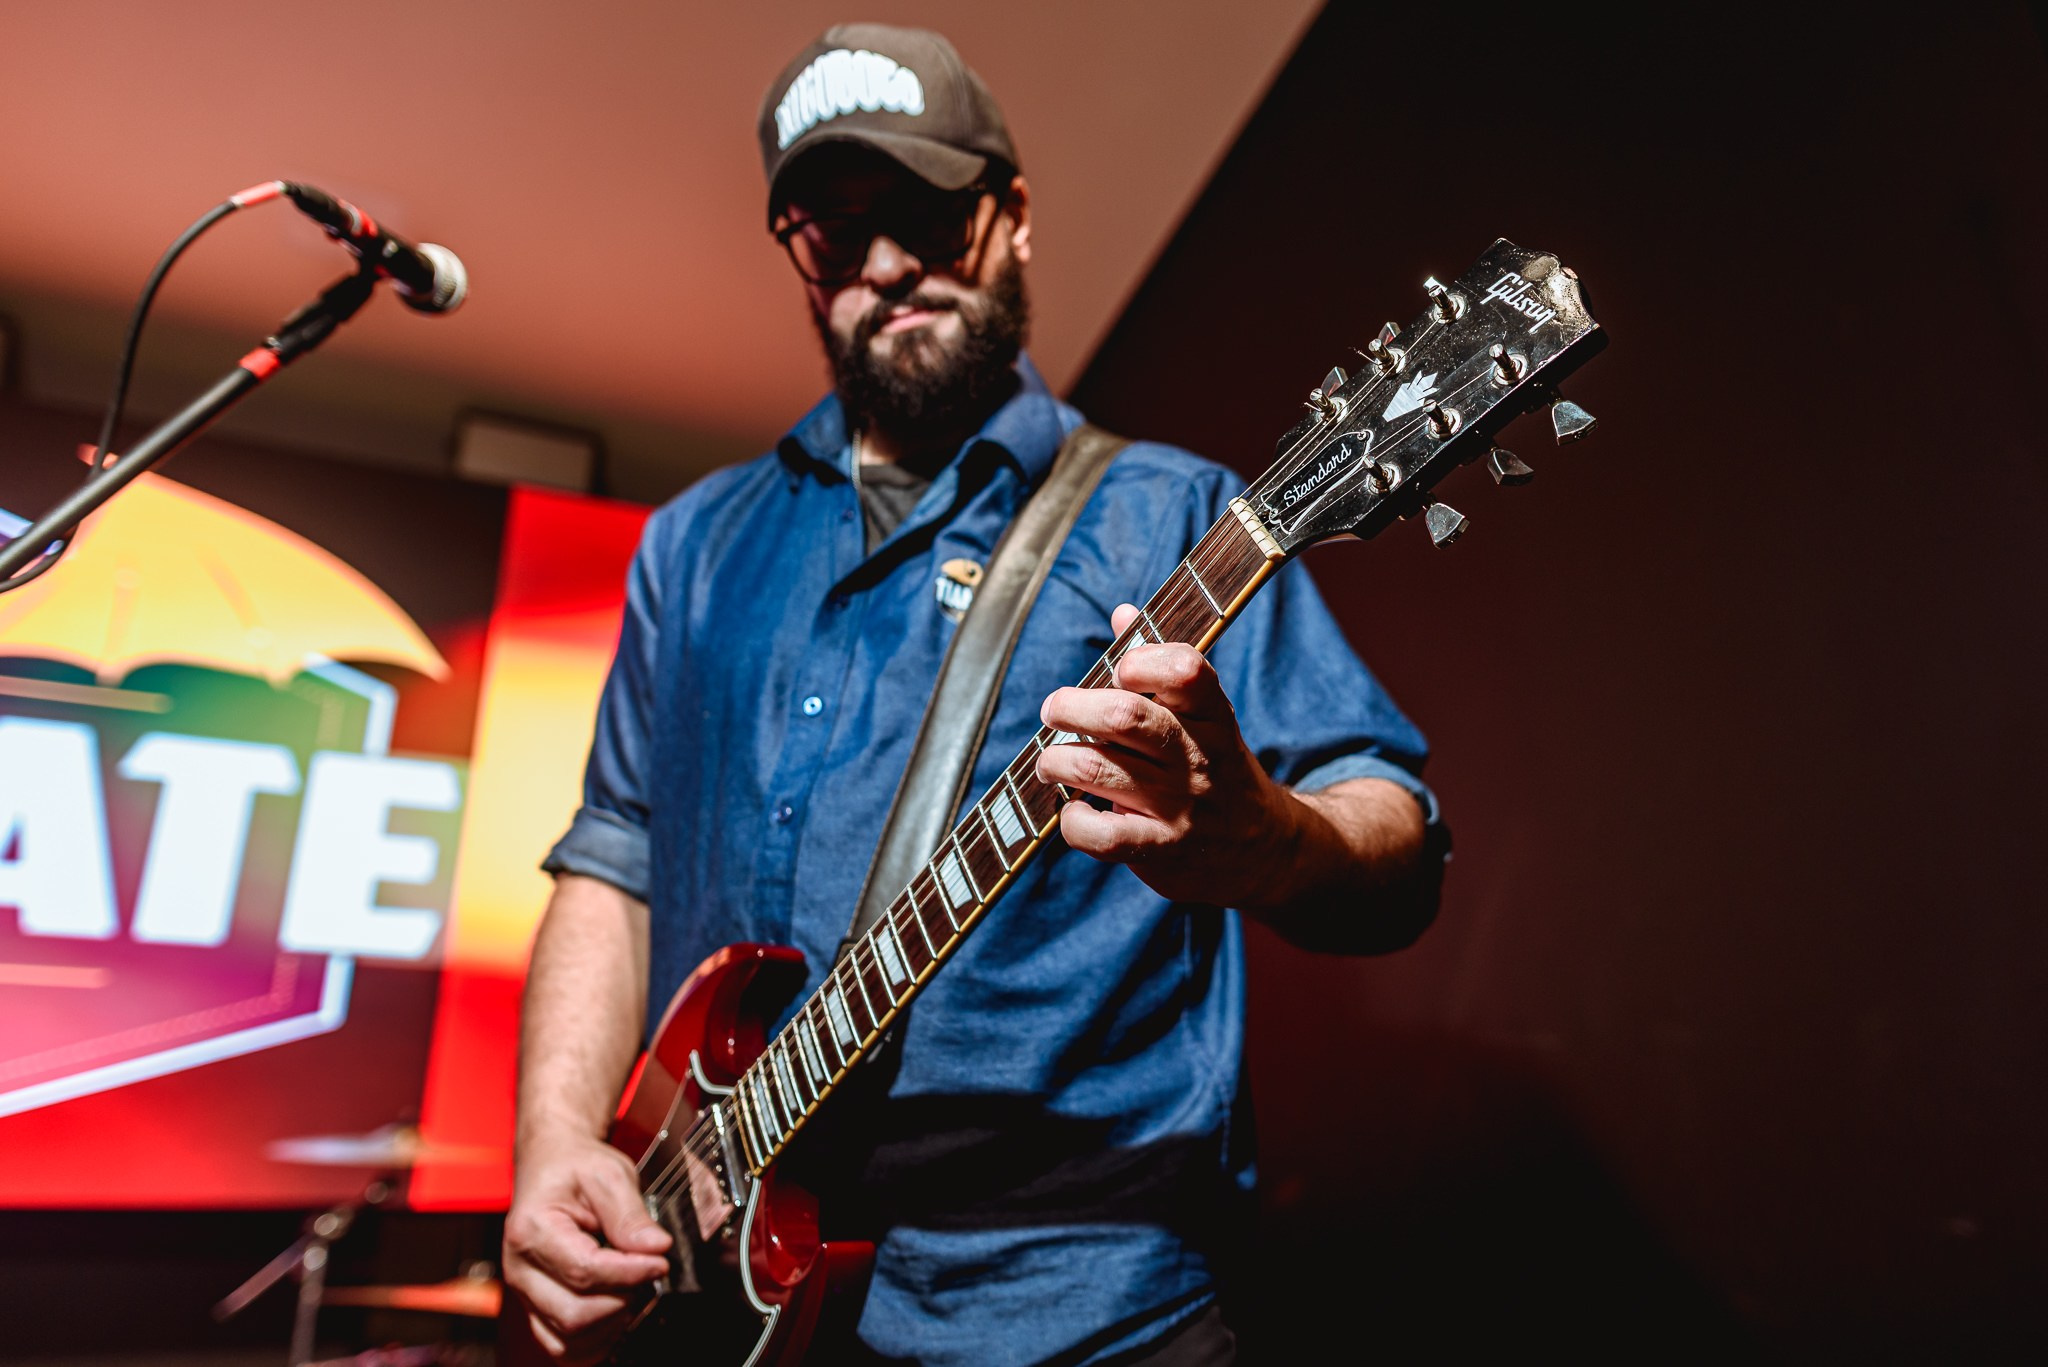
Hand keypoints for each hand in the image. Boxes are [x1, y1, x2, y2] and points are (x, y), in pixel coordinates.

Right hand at [502, 1129, 672, 1363]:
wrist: (551, 1165)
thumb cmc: (575, 1167)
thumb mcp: (609, 1175)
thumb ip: (631, 1215)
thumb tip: (656, 1248)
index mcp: (531, 1230)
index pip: (584, 1271)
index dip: (630, 1272)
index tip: (660, 1261)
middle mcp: (519, 1269)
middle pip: (574, 1314)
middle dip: (622, 1299)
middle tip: (648, 1271)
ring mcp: (525, 1294)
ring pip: (567, 1338)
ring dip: (611, 1322)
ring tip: (633, 1287)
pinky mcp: (535, 1308)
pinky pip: (561, 1346)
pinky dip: (594, 1339)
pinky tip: (617, 1311)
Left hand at [1035, 603, 1294, 906]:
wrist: (1267, 849)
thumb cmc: (1219, 769)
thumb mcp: (1206, 716)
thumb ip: (1161, 666)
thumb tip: (1121, 612)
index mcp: (1213, 715)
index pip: (1185, 671)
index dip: (1141, 661)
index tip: (1117, 670)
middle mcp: (1199, 757)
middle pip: (1125, 718)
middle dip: (1071, 707)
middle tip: (1053, 710)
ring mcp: (1181, 807)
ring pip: (1097, 769)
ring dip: (1056, 761)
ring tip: (1050, 762)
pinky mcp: (1162, 850)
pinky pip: (1102, 833)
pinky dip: (1073, 820)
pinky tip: (1074, 811)